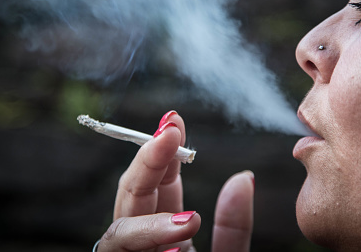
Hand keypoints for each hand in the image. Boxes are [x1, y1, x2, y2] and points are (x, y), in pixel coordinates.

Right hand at [96, 111, 253, 251]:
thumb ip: (233, 227)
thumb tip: (244, 178)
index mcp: (168, 235)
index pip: (161, 185)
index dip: (166, 153)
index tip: (175, 122)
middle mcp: (146, 244)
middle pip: (134, 196)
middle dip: (148, 161)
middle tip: (168, 131)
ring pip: (119, 226)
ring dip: (146, 209)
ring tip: (187, 214)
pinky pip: (116, 250)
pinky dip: (140, 239)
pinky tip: (176, 242)